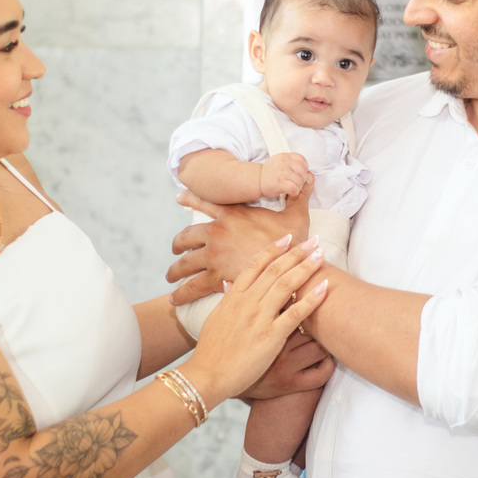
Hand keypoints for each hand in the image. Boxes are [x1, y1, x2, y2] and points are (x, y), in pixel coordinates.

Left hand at [166, 175, 312, 304]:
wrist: (292, 268)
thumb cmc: (295, 243)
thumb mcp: (296, 215)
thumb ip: (297, 196)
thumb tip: (307, 177)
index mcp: (232, 215)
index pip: (205, 203)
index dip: (190, 199)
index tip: (179, 197)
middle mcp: (217, 233)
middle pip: (186, 235)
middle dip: (178, 243)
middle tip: (174, 249)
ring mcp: (214, 255)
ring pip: (184, 262)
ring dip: (175, 270)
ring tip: (171, 276)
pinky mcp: (215, 277)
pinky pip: (191, 286)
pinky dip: (181, 293)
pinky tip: (174, 299)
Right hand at [180, 237, 328, 404]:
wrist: (208, 374)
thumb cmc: (211, 350)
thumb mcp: (215, 317)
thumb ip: (226, 300)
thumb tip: (229, 283)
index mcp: (233, 296)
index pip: (255, 265)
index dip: (273, 249)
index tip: (287, 237)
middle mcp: (247, 302)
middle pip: (275, 270)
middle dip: (296, 253)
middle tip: (313, 241)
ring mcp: (259, 318)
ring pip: (286, 285)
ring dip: (306, 268)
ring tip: (321, 256)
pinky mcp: (271, 336)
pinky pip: (295, 313)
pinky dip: (311, 298)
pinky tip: (324, 287)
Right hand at [259, 152, 308, 199]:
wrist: (256, 180)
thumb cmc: (269, 173)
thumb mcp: (280, 162)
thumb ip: (293, 163)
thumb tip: (309, 174)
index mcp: (284, 156)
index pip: (302, 160)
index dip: (304, 168)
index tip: (299, 174)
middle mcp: (283, 163)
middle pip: (302, 171)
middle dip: (302, 179)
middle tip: (296, 183)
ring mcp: (281, 172)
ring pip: (299, 181)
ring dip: (298, 187)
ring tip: (292, 187)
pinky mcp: (279, 183)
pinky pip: (294, 189)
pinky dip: (294, 192)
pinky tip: (289, 192)